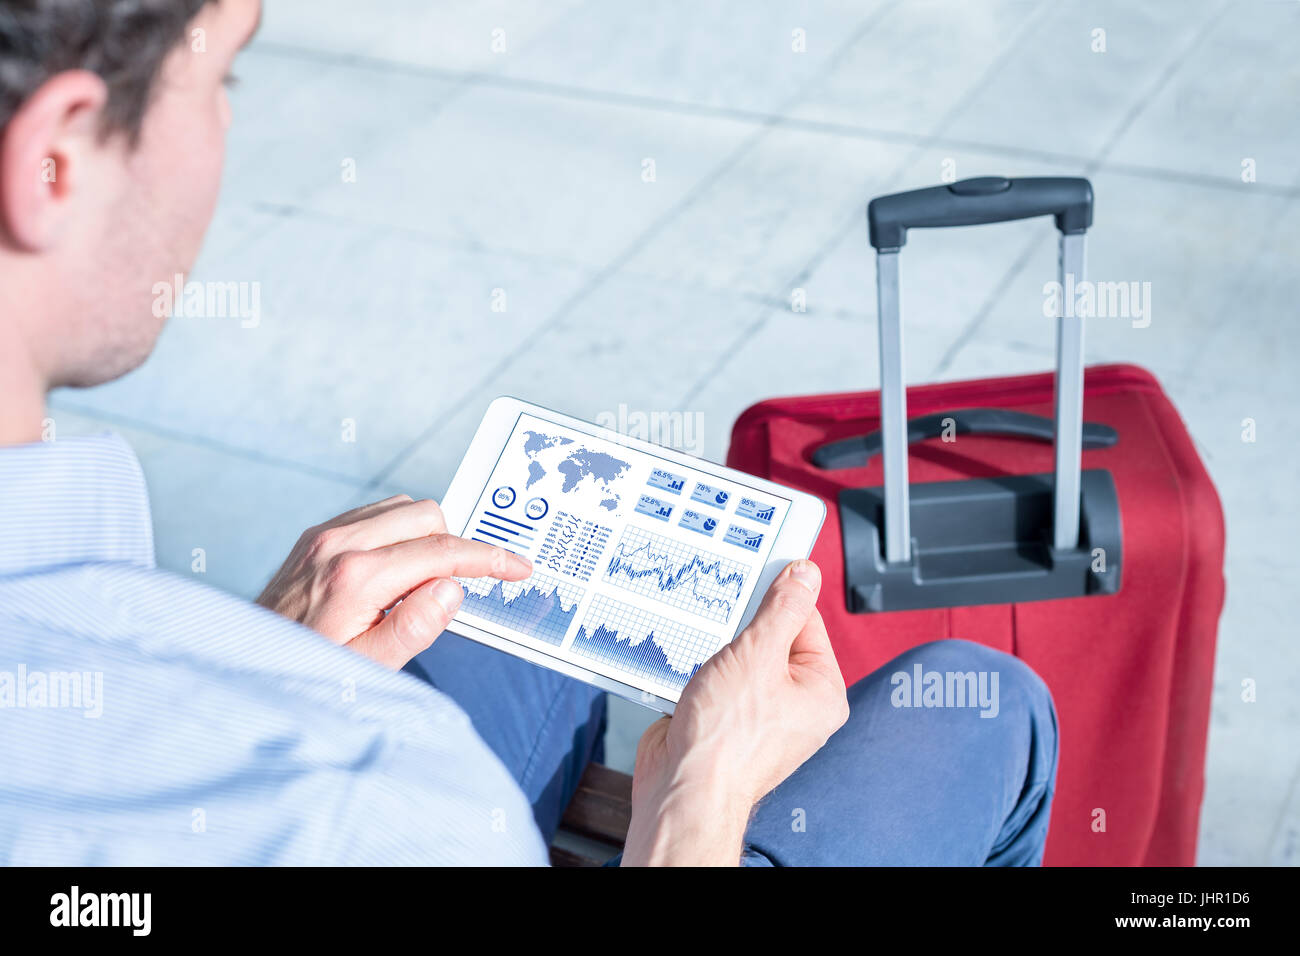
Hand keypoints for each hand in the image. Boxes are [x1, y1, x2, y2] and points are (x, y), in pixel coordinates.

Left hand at [257, 494, 531, 668]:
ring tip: (418, 587)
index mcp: (356, 577)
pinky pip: (375, 515)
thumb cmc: (305, 673)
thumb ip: (413, 628)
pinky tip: (393, 574)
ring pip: (402, 509)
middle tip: (449, 591)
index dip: (489, 560)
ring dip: (425, 538)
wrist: (243, 668)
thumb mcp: (367, 668)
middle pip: (426, 516)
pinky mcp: (314, 537)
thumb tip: (452, 590)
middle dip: (452, 547)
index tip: (518, 568)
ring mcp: (323, 535)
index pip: (441, 553)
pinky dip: (397, 535)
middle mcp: (338, 544)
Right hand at [622, 559, 847, 865]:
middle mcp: (796, 706)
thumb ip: (781, 608)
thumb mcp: (758, 654)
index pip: (806, 621)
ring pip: (739, 660)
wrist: (683, 790)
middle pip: (771, 638)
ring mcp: (759, 717)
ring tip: (707, 663)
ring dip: (717, 652)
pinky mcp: (726, 724)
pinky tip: (690, 676)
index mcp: (822, 691)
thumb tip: (804, 575)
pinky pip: (716, 682)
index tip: (757, 577)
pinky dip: (700, 673)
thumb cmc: (727, 739)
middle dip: (742, 629)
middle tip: (725, 630)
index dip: (779, 598)